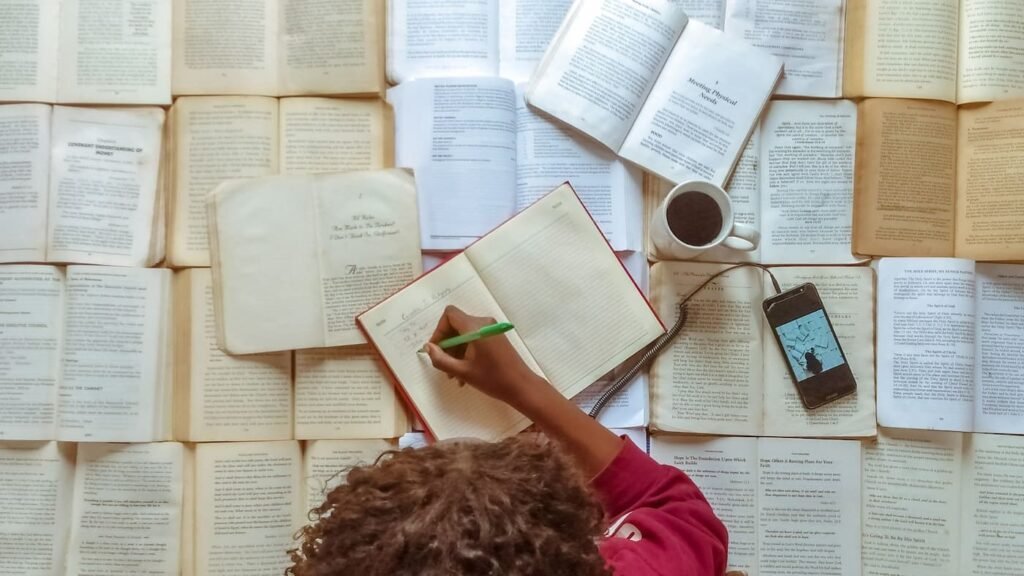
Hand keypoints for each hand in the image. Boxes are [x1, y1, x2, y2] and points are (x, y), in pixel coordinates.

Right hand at [424, 306, 547, 410]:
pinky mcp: (495, 336)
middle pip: (456, 325)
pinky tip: (464, 373)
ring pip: (464, 334)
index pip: (449, 315)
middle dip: (447, 345)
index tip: (436, 349)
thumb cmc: (492, 379)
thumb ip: (441, 359)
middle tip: (444, 366)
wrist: (521, 386)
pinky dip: (466, 352)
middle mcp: (483, 323)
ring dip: (456, 352)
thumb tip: (428, 348)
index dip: (439, 330)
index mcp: (475, 327)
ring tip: (454, 375)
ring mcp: (491, 329)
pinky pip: (474, 339)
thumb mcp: (462, 371)